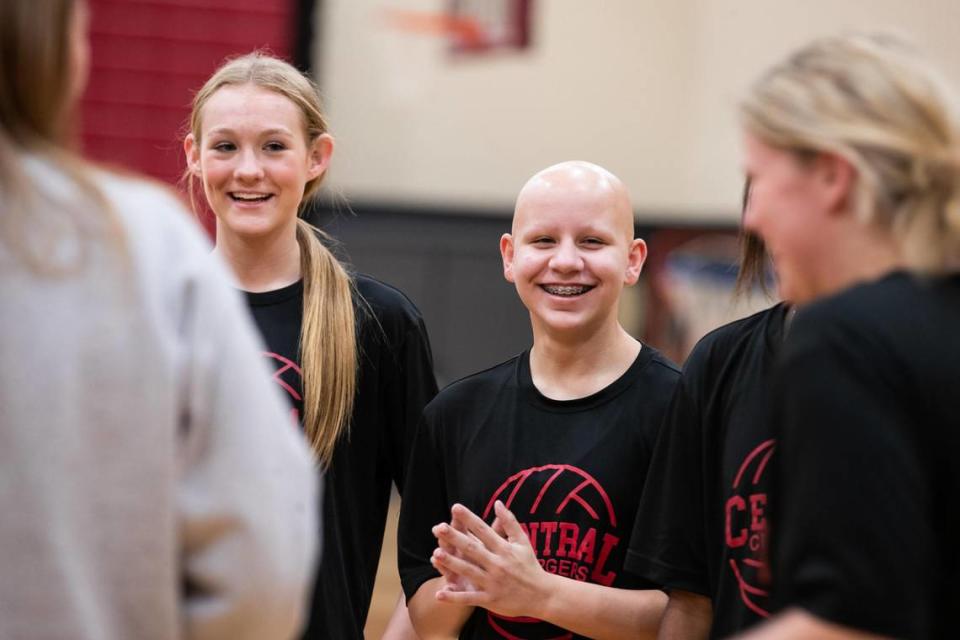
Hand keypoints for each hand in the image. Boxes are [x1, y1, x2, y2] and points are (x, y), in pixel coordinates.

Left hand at [431, 501, 552, 619]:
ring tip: (435, 554)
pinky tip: (439, 594)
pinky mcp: (490, 600)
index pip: (484, 530)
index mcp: (504, 549)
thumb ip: (510, 522)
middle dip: (455, 538)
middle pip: (473, 549)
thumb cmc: (530, 565)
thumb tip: (498, 502)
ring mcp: (493, 583)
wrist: (543, 595)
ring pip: (469, 572)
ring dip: (452, 564)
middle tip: (438, 528)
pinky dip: (455, 597)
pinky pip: (470, 598)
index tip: (455, 507)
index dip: (469, 519)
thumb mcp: (523, 541)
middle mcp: (498, 564)